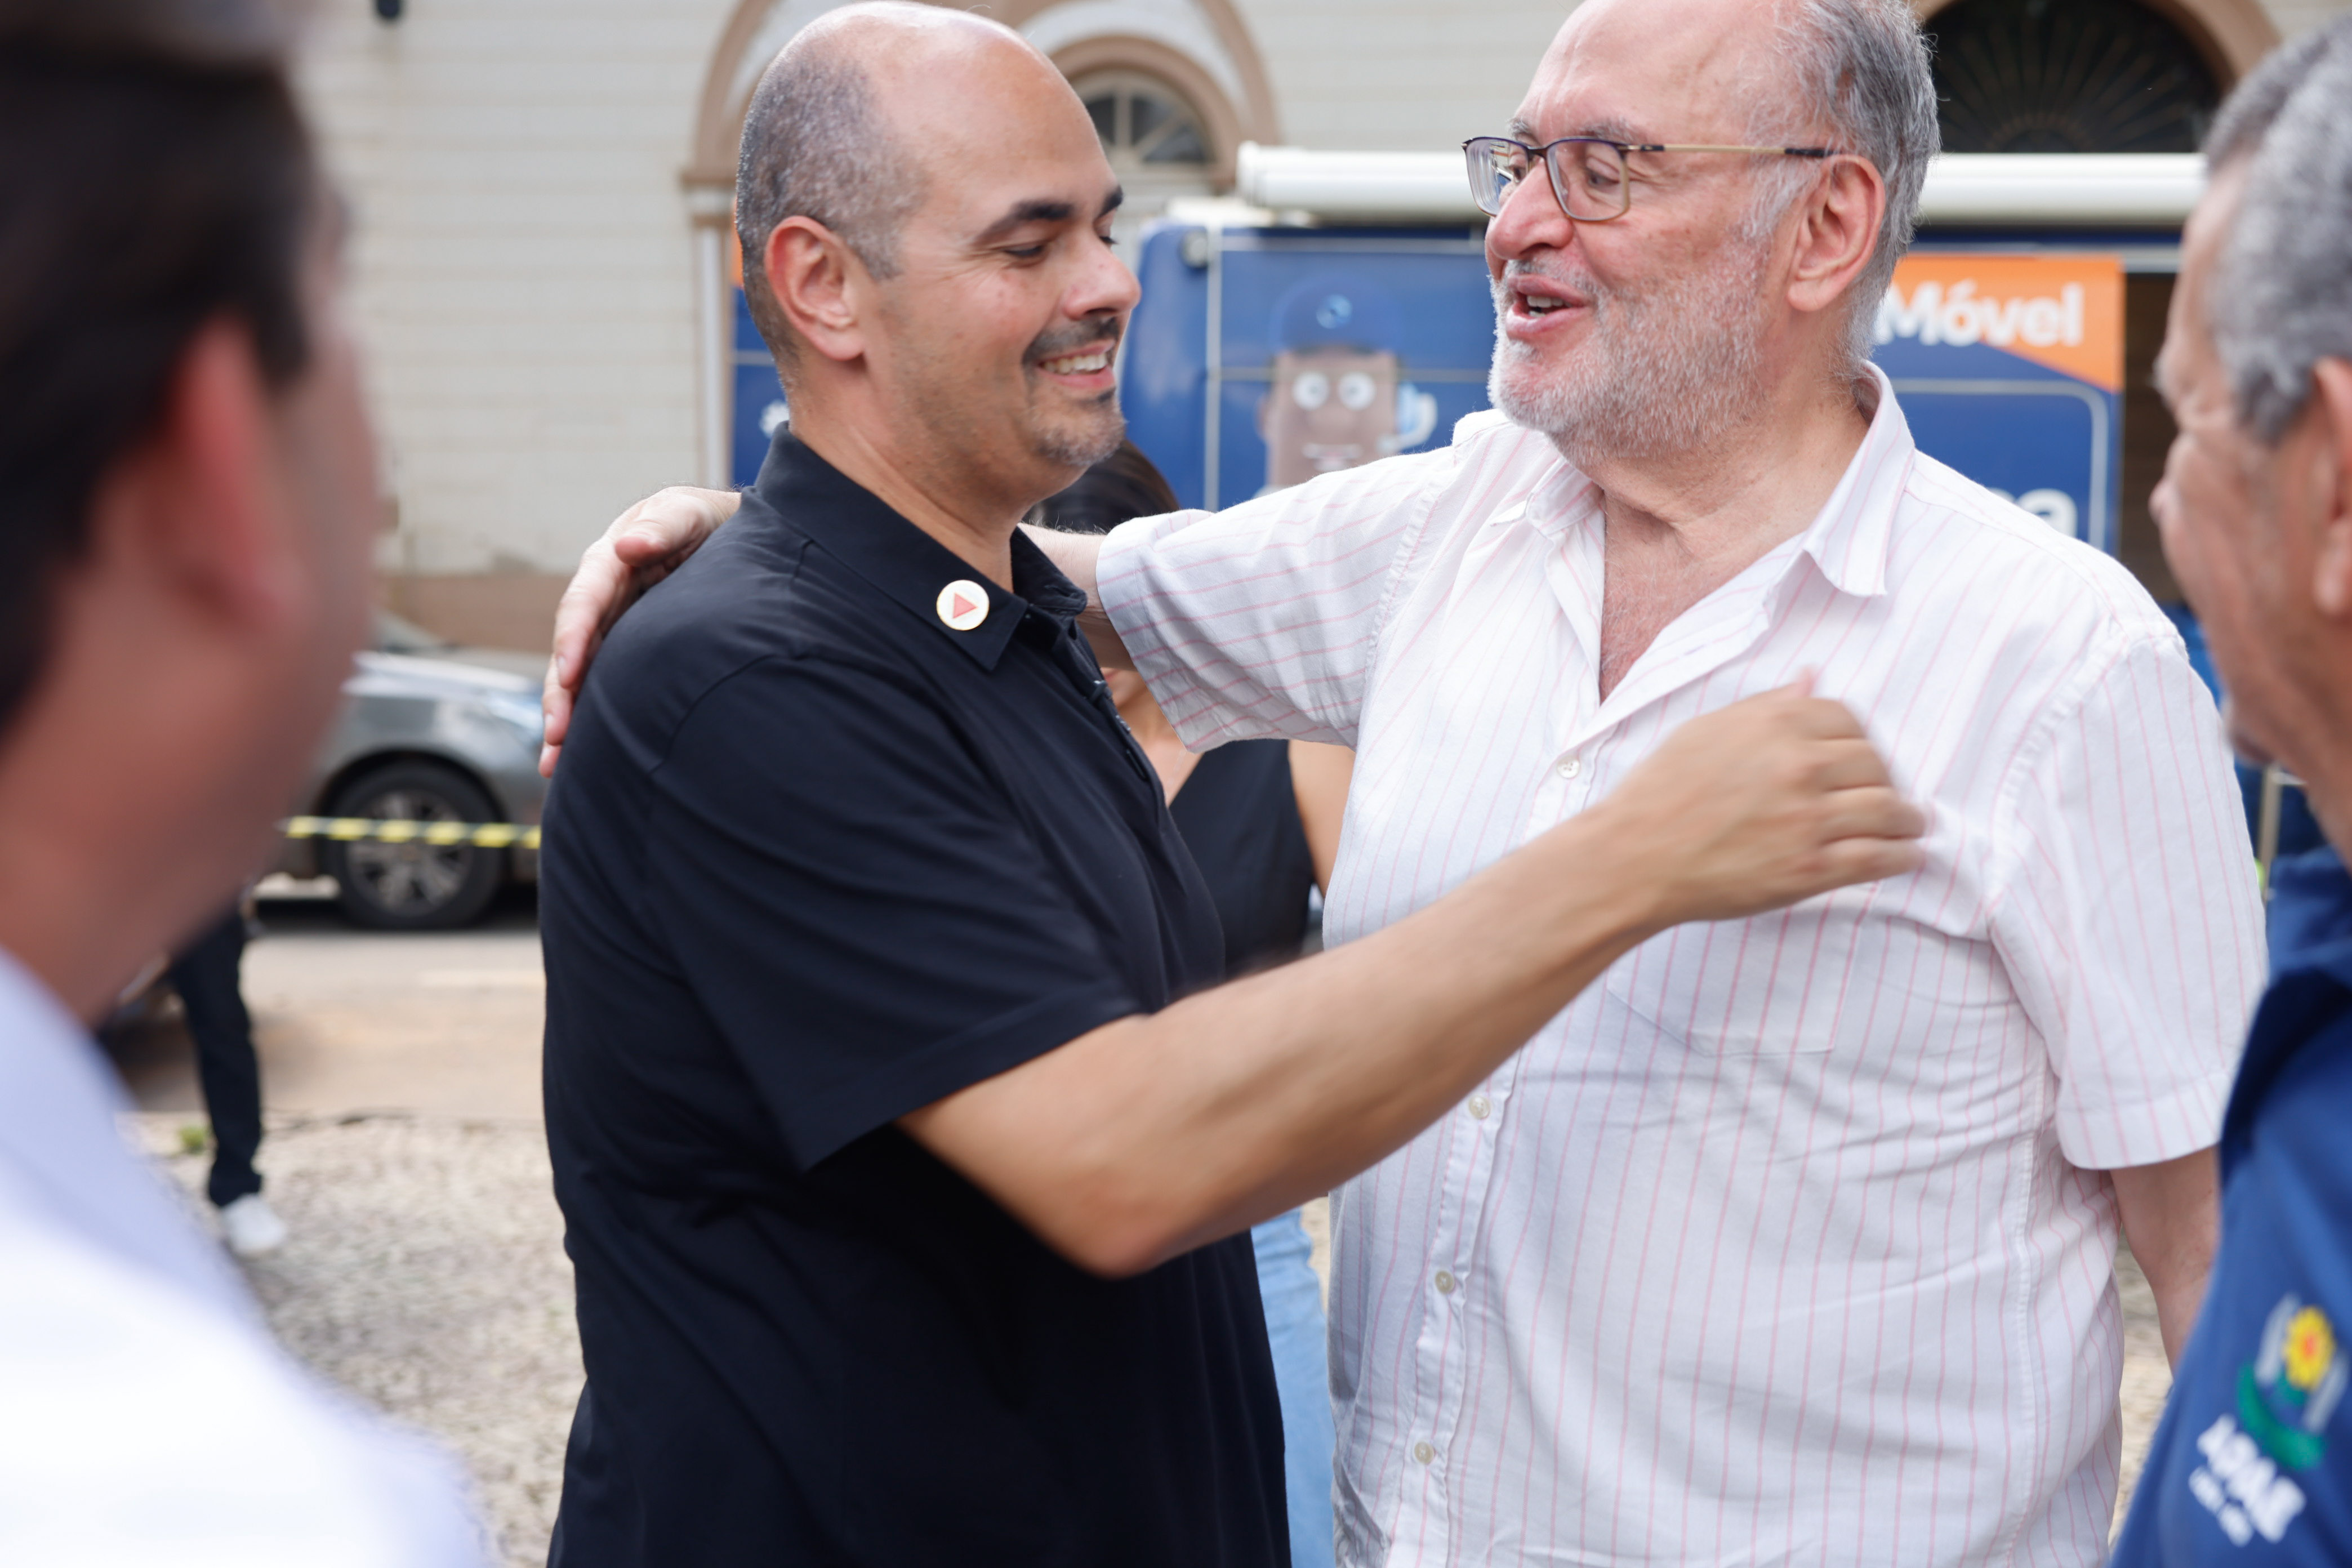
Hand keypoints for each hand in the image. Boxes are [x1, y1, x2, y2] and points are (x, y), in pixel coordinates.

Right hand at [540, 485, 740, 775]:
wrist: (732, 536)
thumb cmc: (708, 520)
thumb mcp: (688, 514)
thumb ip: (664, 527)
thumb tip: (628, 546)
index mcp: (611, 562)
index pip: (586, 601)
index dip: (574, 637)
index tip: (569, 673)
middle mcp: (603, 598)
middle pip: (572, 649)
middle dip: (561, 694)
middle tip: (557, 737)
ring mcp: (613, 626)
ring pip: (580, 676)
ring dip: (566, 718)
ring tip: (553, 764)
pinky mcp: (628, 650)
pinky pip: (603, 686)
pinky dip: (590, 720)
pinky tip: (577, 758)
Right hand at [1599, 678, 1926, 927]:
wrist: (1633, 858)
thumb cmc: (1658, 793)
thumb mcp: (1705, 730)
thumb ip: (1765, 706)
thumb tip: (1811, 679)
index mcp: (1775, 724)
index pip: (1848, 720)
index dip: (1860, 740)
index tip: (1861, 759)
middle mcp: (1799, 766)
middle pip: (1875, 764)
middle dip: (1886, 779)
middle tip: (1888, 794)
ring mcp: (1808, 818)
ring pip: (1887, 811)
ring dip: (1907, 819)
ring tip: (1910, 826)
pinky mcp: (1809, 868)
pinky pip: (1876, 857)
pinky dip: (1901, 857)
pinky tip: (1907, 856)